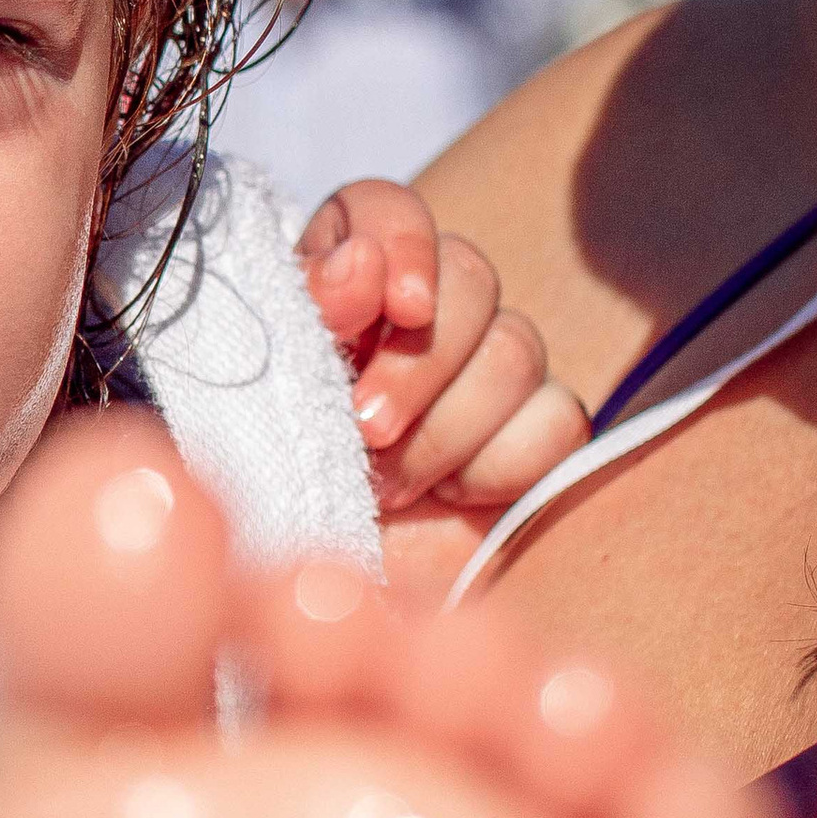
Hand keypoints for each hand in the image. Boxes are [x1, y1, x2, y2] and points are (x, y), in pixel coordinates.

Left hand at [297, 177, 591, 607]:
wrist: (315, 608)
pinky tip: (451, 496)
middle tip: (365, 430)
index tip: (395, 304)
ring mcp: (484, 376)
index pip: (387, 209)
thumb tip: (364, 263)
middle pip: (470, 275)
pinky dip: (501, 462)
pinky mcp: (530, 440)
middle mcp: (420, 317)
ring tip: (385, 484)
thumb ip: (306, 318)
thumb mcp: (259, 403)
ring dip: (446, 427)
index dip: (400, 242)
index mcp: (338, 285)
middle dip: (418, 362)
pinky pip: (558, 419)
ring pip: (516, 348)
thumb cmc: (266, 499)